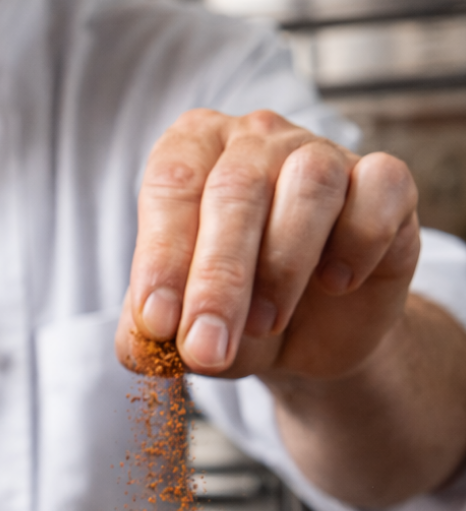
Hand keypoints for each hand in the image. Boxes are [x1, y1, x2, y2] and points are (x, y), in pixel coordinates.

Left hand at [116, 109, 419, 380]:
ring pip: (309, 185)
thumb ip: (147, 333)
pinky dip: (356, 244)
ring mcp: (324, 154)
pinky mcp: (385, 185)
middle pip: (235, 189)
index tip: (158, 322)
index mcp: (191, 153)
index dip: (162, 255)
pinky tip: (336, 284)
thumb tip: (147, 337)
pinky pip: (378, 193)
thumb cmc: (227, 316)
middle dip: (218, 280)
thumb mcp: (176, 332)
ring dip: (282, 267)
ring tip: (266, 323)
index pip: (171, 183)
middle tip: (207, 347)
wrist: (303, 340)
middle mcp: (255, 141)